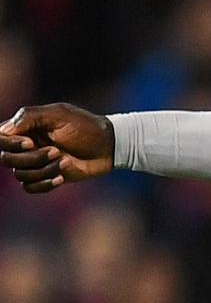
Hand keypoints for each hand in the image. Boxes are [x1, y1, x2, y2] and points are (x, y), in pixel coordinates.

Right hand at [0, 103, 114, 192]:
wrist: (108, 146)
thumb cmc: (85, 126)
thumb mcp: (60, 114)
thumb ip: (30, 117)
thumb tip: (4, 130)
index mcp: (26, 127)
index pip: (0, 138)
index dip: (10, 144)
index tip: (30, 142)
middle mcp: (26, 146)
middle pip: (6, 159)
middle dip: (32, 158)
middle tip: (57, 150)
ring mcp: (34, 162)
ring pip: (20, 175)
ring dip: (44, 170)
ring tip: (66, 161)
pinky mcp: (45, 177)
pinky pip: (30, 188)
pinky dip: (45, 184)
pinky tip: (62, 177)